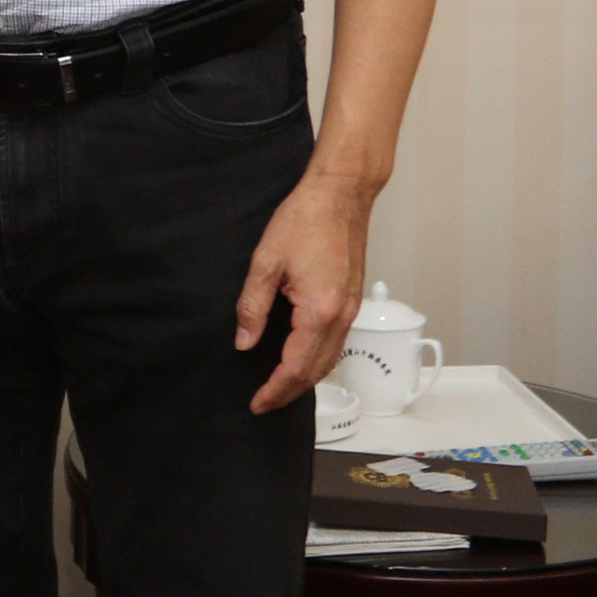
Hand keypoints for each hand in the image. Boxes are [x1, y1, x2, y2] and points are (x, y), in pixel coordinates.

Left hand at [235, 172, 373, 413]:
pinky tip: (302, 358)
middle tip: (264, 403)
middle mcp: (341, 316)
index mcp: (319, 311)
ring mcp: (351, 309)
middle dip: (290, 392)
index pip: (295, 367)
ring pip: (331, 360)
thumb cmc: (305, 219)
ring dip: (306, 379)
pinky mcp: (352, 299)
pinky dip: (319, 360)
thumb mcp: (265, 261)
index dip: (275, 390)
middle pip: (317, 371)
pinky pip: (337, 342)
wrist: (340, 193)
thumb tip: (244, 342)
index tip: (257, 403)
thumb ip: (252, 306)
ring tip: (279, 387)